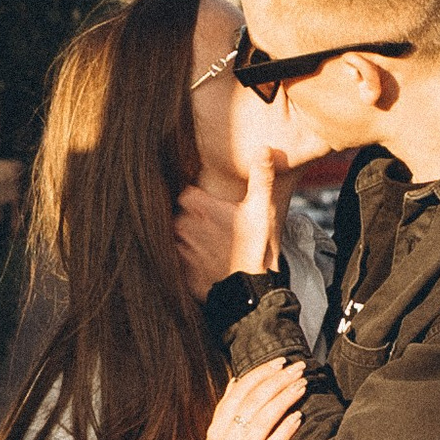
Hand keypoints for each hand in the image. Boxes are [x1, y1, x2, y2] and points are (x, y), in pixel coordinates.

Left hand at [176, 155, 288, 298]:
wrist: (250, 291)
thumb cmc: (255, 247)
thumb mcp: (261, 209)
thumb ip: (260, 178)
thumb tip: (263, 149)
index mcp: (200, 208)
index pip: (185, 193)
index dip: (195, 197)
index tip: (207, 202)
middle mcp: (184, 226)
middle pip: (179, 215)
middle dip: (192, 218)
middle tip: (212, 225)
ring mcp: (180, 249)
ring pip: (176, 237)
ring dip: (188, 238)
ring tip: (209, 244)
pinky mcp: (180, 270)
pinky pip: (178, 260)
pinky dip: (187, 259)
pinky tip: (204, 262)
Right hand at [202, 356, 308, 439]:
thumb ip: (225, 414)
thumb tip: (234, 381)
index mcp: (216, 431)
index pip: (237, 392)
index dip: (259, 374)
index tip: (279, 362)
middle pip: (252, 401)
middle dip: (277, 380)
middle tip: (298, 367)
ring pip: (263, 418)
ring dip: (285, 397)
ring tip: (302, 384)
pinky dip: (285, 429)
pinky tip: (299, 417)